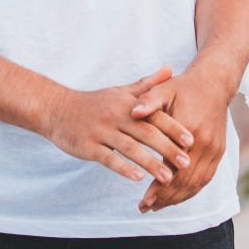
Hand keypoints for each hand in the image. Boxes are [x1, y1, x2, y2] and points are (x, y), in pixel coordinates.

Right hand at [43, 67, 193, 186]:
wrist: (56, 109)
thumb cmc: (95, 102)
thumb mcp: (121, 91)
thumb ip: (147, 85)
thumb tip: (170, 69)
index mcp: (127, 103)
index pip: (155, 115)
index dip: (173, 128)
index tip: (191, 141)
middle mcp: (116, 115)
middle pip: (146, 133)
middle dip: (167, 148)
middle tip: (186, 163)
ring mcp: (101, 131)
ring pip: (130, 148)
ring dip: (150, 163)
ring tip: (167, 177)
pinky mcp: (88, 146)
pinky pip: (108, 158)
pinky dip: (123, 168)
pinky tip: (137, 178)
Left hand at [129, 66, 232, 212]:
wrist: (213, 83)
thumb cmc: (183, 87)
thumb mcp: (164, 90)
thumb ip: (148, 101)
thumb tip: (132, 112)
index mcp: (189, 130)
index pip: (172, 168)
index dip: (158, 187)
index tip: (143, 200)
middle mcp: (205, 144)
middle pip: (185, 181)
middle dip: (165, 198)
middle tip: (145, 208)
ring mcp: (214, 149)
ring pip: (196, 183)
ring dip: (178, 199)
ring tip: (157, 207)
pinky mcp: (219, 151)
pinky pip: (206, 178)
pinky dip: (192, 191)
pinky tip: (177, 197)